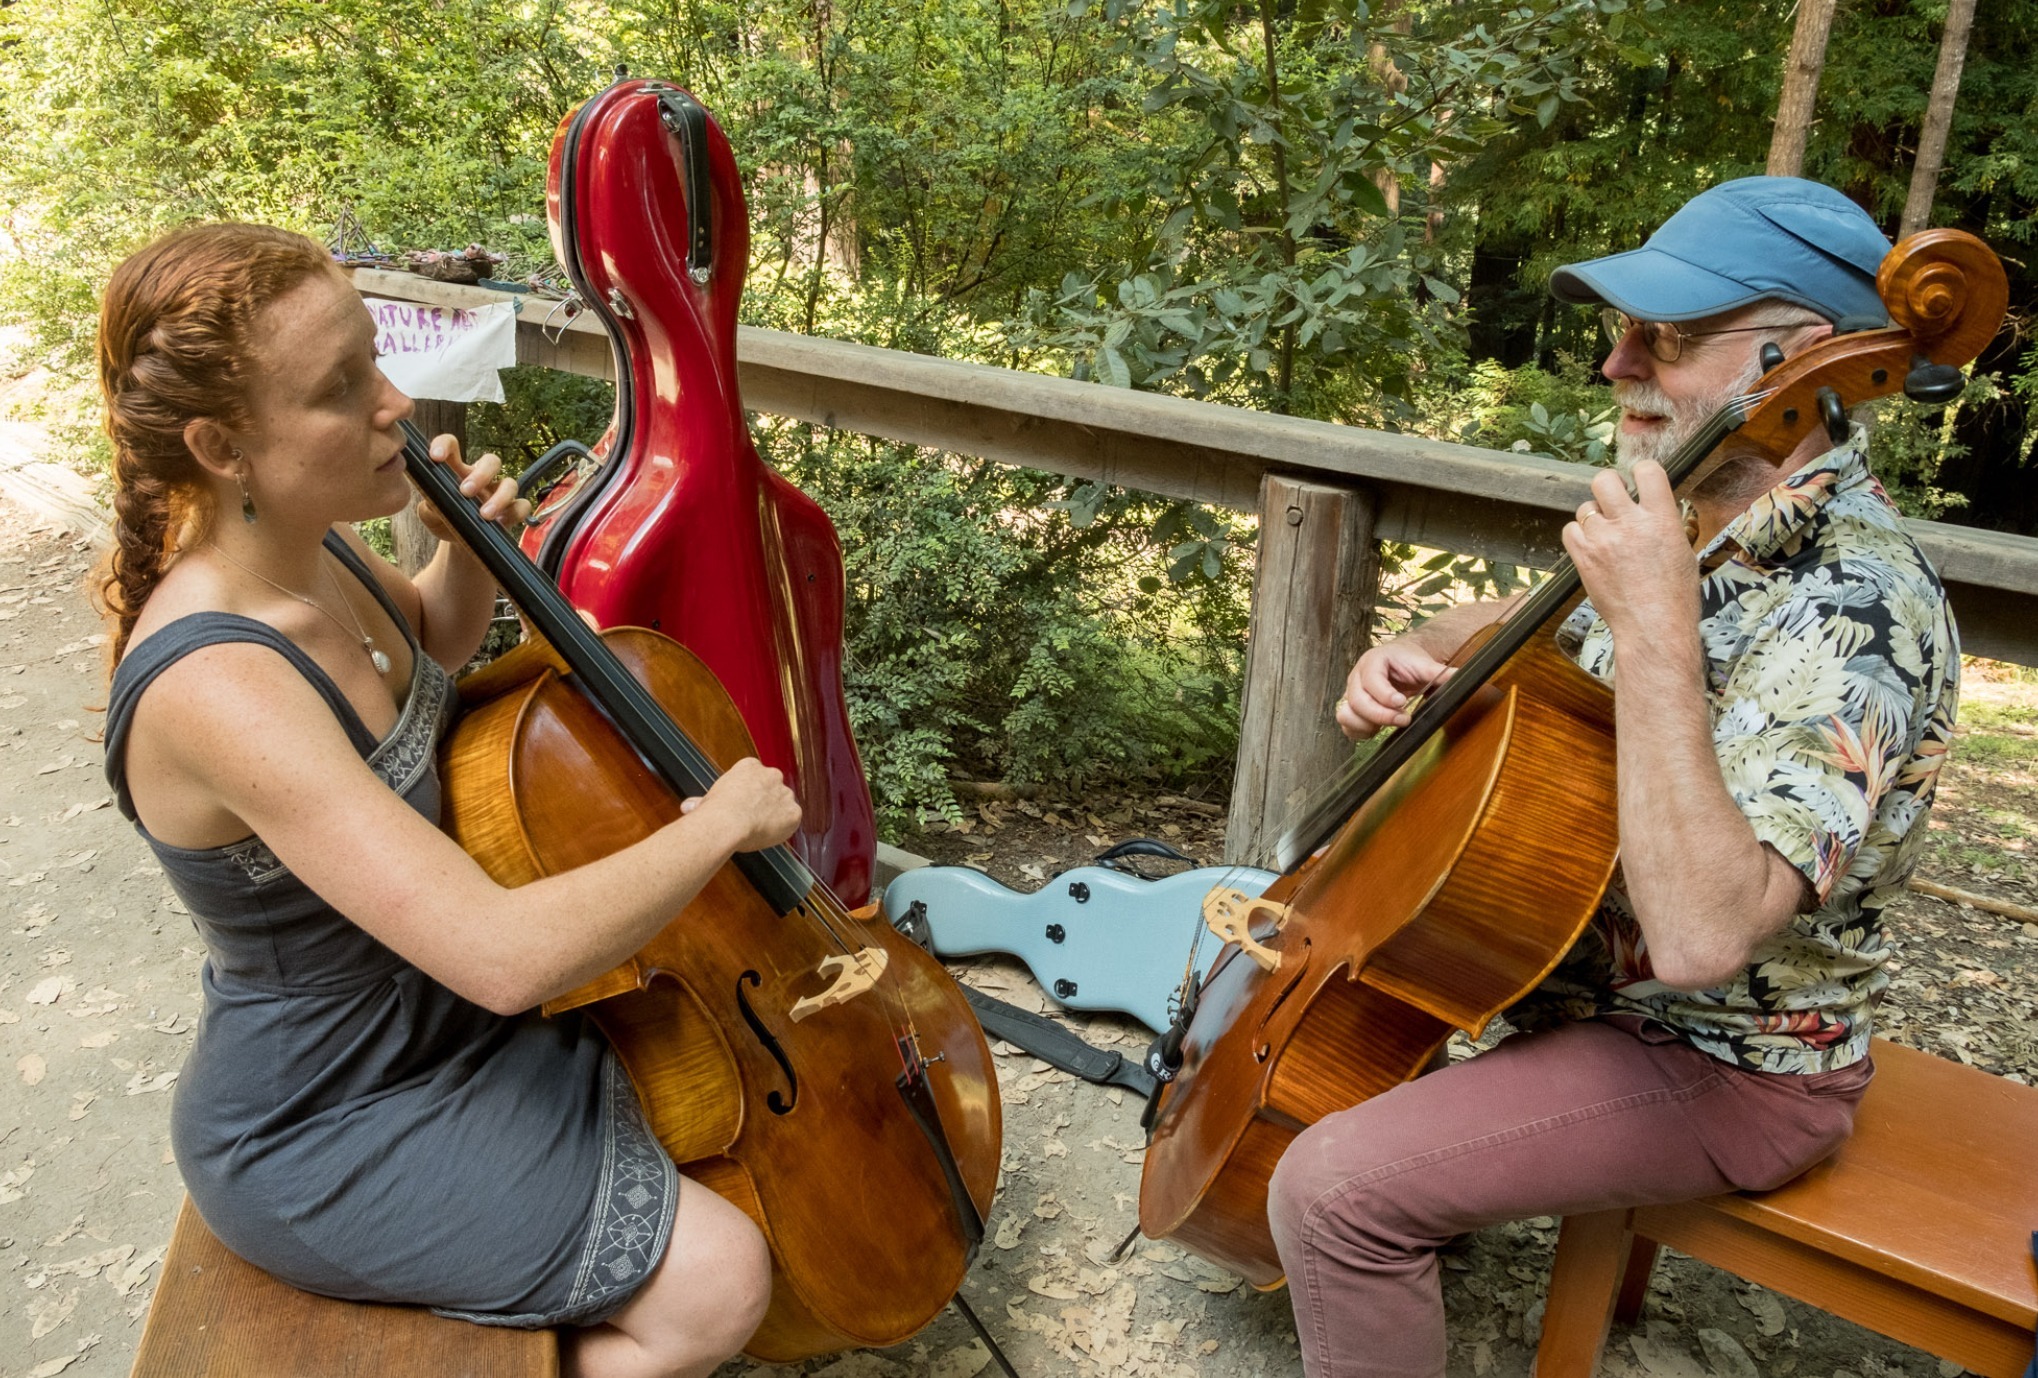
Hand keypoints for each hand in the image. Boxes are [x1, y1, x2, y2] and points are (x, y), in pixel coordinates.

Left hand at [415, 433, 531, 540]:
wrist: (458, 541)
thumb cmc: (443, 520)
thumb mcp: (429, 515)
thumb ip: (428, 508)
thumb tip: (434, 504)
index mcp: (457, 469)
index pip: (452, 446)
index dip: (444, 445)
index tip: (435, 456)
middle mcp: (481, 477)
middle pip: (492, 461)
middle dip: (481, 475)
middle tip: (466, 491)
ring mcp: (499, 493)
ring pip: (510, 483)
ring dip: (499, 498)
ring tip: (485, 515)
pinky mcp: (512, 510)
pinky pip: (522, 506)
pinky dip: (513, 513)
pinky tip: (499, 523)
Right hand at [680, 758, 802, 852]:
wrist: (727, 822)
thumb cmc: (714, 810)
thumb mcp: (705, 800)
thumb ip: (702, 801)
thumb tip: (688, 807)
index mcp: (750, 766)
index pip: (755, 776)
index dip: (750, 792)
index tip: (744, 804)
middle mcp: (771, 775)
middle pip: (772, 788)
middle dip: (765, 801)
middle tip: (752, 818)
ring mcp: (784, 793)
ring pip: (784, 804)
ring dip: (776, 814)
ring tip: (759, 829)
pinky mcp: (793, 812)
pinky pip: (791, 820)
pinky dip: (784, 828)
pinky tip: (769, 833)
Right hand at [1337, 641, 1452, 740]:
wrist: (1398, 659)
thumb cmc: (1407, 661)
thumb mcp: (1424, 664)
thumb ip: (1440, 672)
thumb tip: (1462, 676)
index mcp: (1373, 661)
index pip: (1371, 680)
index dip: (1385, 695)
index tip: (1402, 704)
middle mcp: (1357, 677)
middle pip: (1357, 701)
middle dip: (1381, 715)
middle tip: (1404, 719)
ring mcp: (1351, 693)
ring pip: (1347, 714)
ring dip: (1367, 724)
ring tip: (1390, 725)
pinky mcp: (1351, 708)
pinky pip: (1346, 724)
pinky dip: (1360, 731)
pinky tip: (1378, 730)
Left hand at [1562, 461, 1700, 643]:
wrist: (1653, 627)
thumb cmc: (1675, 597)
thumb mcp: (1683, 551)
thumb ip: (1663, 524)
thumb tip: (1652, 510)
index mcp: (1661, 519)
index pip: (1647, 471)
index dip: (1641, 472)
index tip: (1638, 480)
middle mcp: (1630, 524)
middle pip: (1605, 480)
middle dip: (1609, 487)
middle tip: (1615, 501)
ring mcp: (1602, 540)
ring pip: (1585, 507)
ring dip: (1594, 517)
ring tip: (1606, 535)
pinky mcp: (1583, 558)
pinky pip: (1570, 530)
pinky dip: (1579, 535)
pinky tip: (1592, 547)